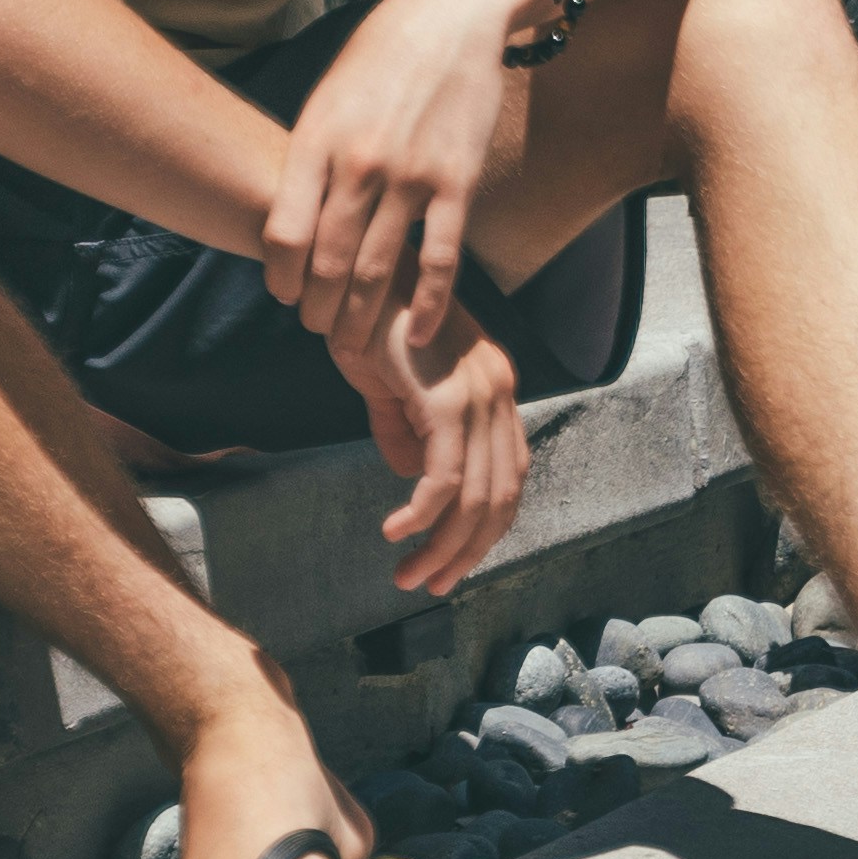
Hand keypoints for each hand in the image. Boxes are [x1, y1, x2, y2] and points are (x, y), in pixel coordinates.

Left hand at [267, 0, 521, 350]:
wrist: (451, 14)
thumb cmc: (381, 54)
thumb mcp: (327, 96)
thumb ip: (311, 157)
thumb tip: (292, 218)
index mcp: (317, 139)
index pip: (283, 233)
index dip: (278, 277)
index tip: (282, 296)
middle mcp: (360, 162)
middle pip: (327, 261)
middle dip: (316, 308)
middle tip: (316, 330)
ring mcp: (411, 174)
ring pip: (377, 268)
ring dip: (360, 316)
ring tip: (351, 341)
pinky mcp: (457, 181)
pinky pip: (440, 258)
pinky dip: (425, 304)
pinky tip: (413, 335)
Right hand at [340, 303, 527, 596]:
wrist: (351, 274)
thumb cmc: (368, 326)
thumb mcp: (393, 392)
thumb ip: (408, 434)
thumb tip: (412, 481)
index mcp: (494, 391)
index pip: (506, 477)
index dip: (483, 528)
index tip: (450, 562)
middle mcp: (499, 392)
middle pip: (501, 495)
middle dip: (467, 550)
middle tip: (429, 584)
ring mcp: (479, 393)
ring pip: (476, 494)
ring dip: (442, 545)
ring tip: (409, 574)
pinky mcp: (448, 396)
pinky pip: (445, 473)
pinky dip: (422, 513)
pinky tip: (394, 531)